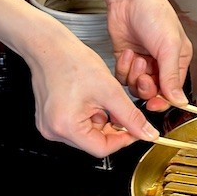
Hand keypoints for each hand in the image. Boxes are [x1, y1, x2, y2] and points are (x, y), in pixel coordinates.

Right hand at [28, 33, 158, 157]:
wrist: (49, 46)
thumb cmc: (71, 61)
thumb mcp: (110, 91)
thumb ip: (131, 117)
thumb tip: (147, 134)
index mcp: (66, 126)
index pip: (103, 149)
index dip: (123, 140)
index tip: (135, 130)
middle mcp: (53, 131)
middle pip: (94, 143)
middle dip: (112, 128)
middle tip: (119, 110)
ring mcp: (49, 126)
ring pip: (88, 135)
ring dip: (101, 121)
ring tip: (101, 99)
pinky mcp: (50, 120)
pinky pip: (78, 126)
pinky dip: (90, 117)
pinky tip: (90, 100)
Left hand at [107, 0, 192, 111]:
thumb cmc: (154, 13)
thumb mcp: (169, 47)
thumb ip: (172, 76)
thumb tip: (179, 100)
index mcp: (178, 61)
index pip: (172, 91)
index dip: (163, 100)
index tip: (154, 104)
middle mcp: (160, 63)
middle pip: (153, 92)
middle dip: (147, 87)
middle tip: (144, 77)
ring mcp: (142, 62)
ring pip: (137, 86)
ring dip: (134, 76)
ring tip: (136, 58)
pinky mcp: (126, 59)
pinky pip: (123, 76)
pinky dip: (123, 69)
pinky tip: (127, 53)